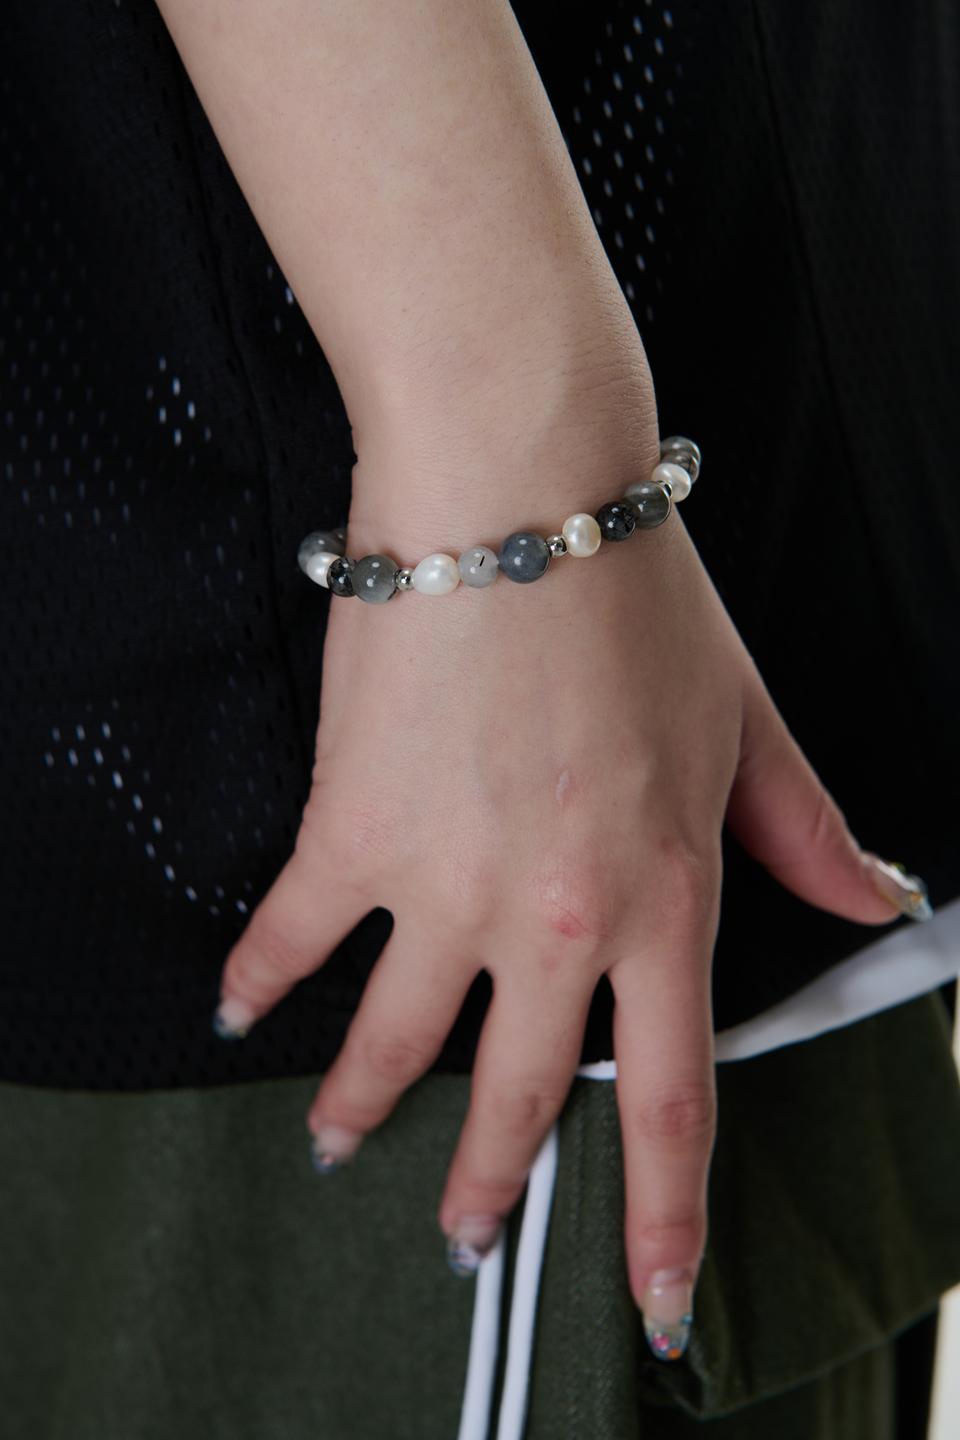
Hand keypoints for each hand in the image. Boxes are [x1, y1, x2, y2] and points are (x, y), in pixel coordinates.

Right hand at [212, 409, 907, 1360]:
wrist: (516, 495)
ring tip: (337, 1148)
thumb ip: (810, 829)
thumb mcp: (745, 719)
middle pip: (521, 1092)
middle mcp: (556, 916)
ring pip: (395, 1040)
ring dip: (360, 1107)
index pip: (674, 1093)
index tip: (653, 1300)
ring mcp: (446, 882)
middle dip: (490, 1181)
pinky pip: (295, 934)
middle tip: (465, 1233)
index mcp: (665, 895)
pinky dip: (260, 978)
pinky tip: (237, 1008)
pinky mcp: (354, 830)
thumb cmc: (635, 594)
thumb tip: (885, 899)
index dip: (665, 1213)